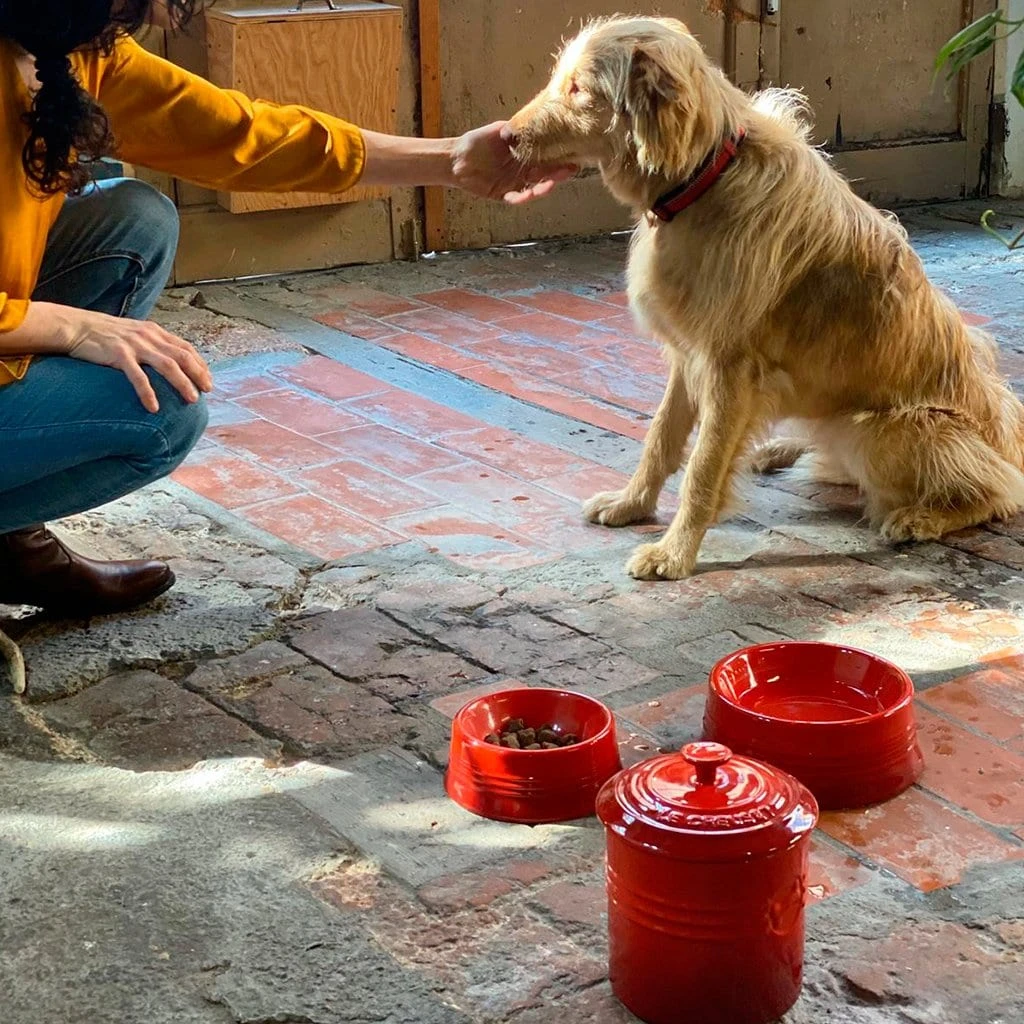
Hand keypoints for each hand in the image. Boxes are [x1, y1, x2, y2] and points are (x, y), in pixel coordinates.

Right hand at [49, 304, 211, 412]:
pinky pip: (137, 377)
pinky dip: (147, 392)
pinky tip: (154, 407)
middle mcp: (149, 337)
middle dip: (198, 374)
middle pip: (182, 356)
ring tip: (192, 399)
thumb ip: (152, 344)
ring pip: (167, 365)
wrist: (76, 326)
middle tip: (208, 390)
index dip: (200, 363)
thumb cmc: (105, 334)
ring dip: (182, 383)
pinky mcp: (119, 355)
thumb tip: (169, 360)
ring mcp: (135, 345)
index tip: (208, 379)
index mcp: (154, 332)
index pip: (185, 347)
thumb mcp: (134, 334)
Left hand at [451, 121, 576, 203]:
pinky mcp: (501, 195)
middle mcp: (521, 171)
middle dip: (557, 175)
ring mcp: (513, 184)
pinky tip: (527, 196)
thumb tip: (534, 124)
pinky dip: (520, 198)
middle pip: (544, 175)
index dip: (559, 159)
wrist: (455, 158)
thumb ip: (516, 130)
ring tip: (549, 185)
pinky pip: (514, 198)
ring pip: (532, 189)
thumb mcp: (498, 130)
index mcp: (523, 156)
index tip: (572, 157)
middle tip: (569, 171)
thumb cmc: (475, 142)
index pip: (546, 158)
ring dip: (542, 189)